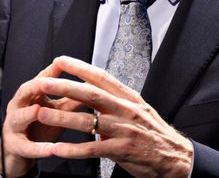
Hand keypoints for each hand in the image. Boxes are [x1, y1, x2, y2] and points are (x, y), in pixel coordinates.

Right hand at [0, 61, 84, 177]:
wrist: (20, 154)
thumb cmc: (39, 128)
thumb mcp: (55, 112)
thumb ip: (69, 99)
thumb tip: (90, 87)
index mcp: (30, 96)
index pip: (40, 80)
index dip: (50, 72)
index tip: (61, 62)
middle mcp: (19, 107)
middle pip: (24, 92)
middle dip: (34, 87)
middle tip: (46, 83)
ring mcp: (14, 126)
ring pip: (19, 117)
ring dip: (28, 114)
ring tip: (39, 111)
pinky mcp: (14, 146)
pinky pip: (25, 147)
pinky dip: (38, 148)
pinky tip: (51, 150)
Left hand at [37, 56, 192, 177]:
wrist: (176, 158)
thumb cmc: (155, 134)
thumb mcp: (139, 111)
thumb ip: (116, 104)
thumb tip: (94, 98)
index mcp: (129, 98)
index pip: (102, 78)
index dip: (80, 68)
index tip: (61, 60)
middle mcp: (126, 111)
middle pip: (92, 95)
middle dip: (66, 87)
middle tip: (44, 82)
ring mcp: (124, 131)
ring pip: (88, 121)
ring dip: (62, 117)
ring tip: (42, 114)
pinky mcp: (122, 151)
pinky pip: (93, 149)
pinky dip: (73, 149)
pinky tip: (57, 148)